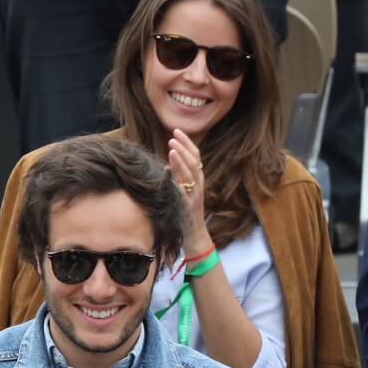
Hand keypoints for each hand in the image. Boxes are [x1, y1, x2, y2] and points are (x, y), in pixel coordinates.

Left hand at [167, 129, 211, 255]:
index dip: (187, 143)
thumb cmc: (185, 213)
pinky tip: (169, 171)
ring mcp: (194, 196)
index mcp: (197, 180)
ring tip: (172, 148)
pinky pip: (183, 191)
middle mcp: (198, 186)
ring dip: (181, 160)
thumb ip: (178, 177)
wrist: (194, 236)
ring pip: (191, 174)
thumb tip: (168, 162)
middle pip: (195, 162)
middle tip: (173, 136)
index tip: (177, 131)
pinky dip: (177, 180)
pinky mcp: (187, 206)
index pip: (195, 157)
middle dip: (185, 147)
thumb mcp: (183, 191)